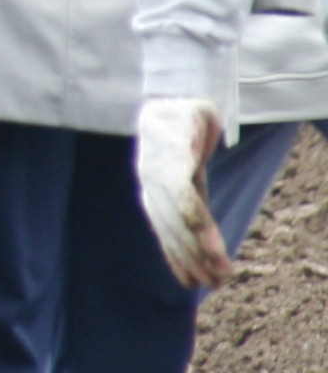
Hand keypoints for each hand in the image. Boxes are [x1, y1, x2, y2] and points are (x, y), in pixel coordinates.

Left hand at [139, 97, 230, 287]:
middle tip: (211, 285)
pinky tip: (207, 241)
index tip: (191, 282)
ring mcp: (158, 168)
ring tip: (220, 272)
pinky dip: (194, 220)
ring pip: (178, 218)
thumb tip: (198, 218)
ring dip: (199, 247)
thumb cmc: (178, 126)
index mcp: (154, 186)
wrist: (174, 87)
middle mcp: (151, 181)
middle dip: (190, 259)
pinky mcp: (172, 155)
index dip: (177, 255)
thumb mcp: (185, 162)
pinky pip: (182, 194)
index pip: (165, 228)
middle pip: (170, 228)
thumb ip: (190, 187)